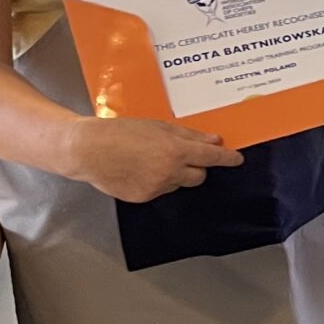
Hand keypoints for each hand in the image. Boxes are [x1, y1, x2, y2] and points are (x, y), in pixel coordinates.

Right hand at [71, 115, 243, 202]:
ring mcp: (156, 187)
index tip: (237, 159)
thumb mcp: (158, 126)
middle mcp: (169, 172)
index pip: (212, 158)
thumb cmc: (120, 132)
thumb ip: (189, 135)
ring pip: (179, 183)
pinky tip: (140, 169)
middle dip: (196, 166)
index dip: (227, 158)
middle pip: (199, 175)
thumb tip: (214, 141)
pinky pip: (161, 190)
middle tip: (180, 154)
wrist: (87, 150)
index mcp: (175, 151)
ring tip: (151, 159)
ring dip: (175, 174)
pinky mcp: (143, 198)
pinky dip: (157, 181)